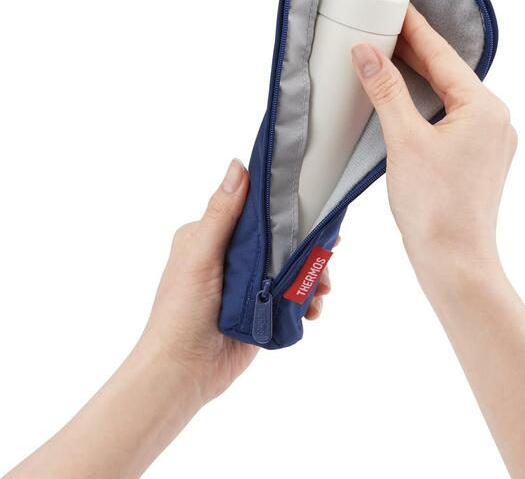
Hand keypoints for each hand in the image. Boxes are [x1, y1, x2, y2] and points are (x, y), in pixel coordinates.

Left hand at [139, 159, 330, 403]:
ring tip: (324, 289)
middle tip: (329, 253)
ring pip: (292, 266)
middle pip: (281, 236)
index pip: (255, 207)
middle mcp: (232, 254)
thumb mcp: (201, 255)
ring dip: (313, 274)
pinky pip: (293, 295)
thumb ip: (222, 213)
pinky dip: (308, 299)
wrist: (182, 372)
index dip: (285, 203)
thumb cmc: (181, 310)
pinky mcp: (263, 308)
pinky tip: (314, 309)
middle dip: (308, 244)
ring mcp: (250, 282)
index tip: (315, 201)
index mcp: (212, 234)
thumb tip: (238, 165)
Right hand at [351, 4, 516, 286]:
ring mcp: (489, 141)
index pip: (443, 55)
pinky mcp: (476, 159)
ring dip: (419, 77)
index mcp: (484, 108)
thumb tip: (367, 52)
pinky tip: (404, 100)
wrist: (454, 262)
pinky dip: (425, 104)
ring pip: (448, 96)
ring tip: (389, 56)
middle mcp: (494, 119)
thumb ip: (386, 90)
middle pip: (448, 73)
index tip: (395, 6)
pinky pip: (450, 118)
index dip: (416, 29)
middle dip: (415, 52)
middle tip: (384, 27)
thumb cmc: (434, 207)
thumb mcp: (404, 140)